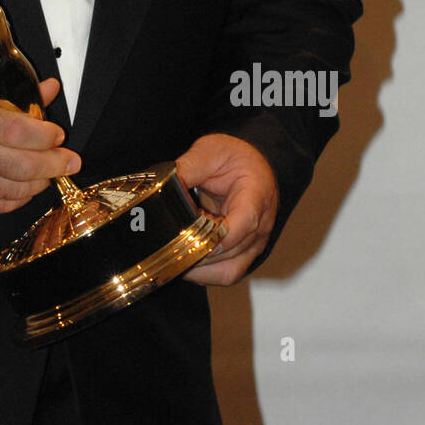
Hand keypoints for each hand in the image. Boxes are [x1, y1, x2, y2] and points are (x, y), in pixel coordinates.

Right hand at [0, 74, 80, 212]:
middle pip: (22, 165)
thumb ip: (14, 91)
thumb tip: (50, 88)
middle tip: (70, 161)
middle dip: (54, 165)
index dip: (45, 136)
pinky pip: (1, 205)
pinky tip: (27, 186)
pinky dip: (20, 197)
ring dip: (40, 182)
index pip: (18, 132)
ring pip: (15, 189)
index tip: (58, 135)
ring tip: (49, 172)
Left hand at [176, 134, 277, 285]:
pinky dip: (203, 273)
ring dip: (198, 268)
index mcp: (256, 195)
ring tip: (171, 257)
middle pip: (229, 252)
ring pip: (227, 271)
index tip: (189, 238)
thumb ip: (189, 167)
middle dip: (196, 252)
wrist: (252, 165)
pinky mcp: (243, 253)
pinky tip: (183, 263)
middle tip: (166, 246)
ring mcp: (254, 243)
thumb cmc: (235, 157)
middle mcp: (260, 225)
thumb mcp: (211, 150)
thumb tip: (164, 186)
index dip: (216, 237)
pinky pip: (225, 273)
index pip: (243, 223)